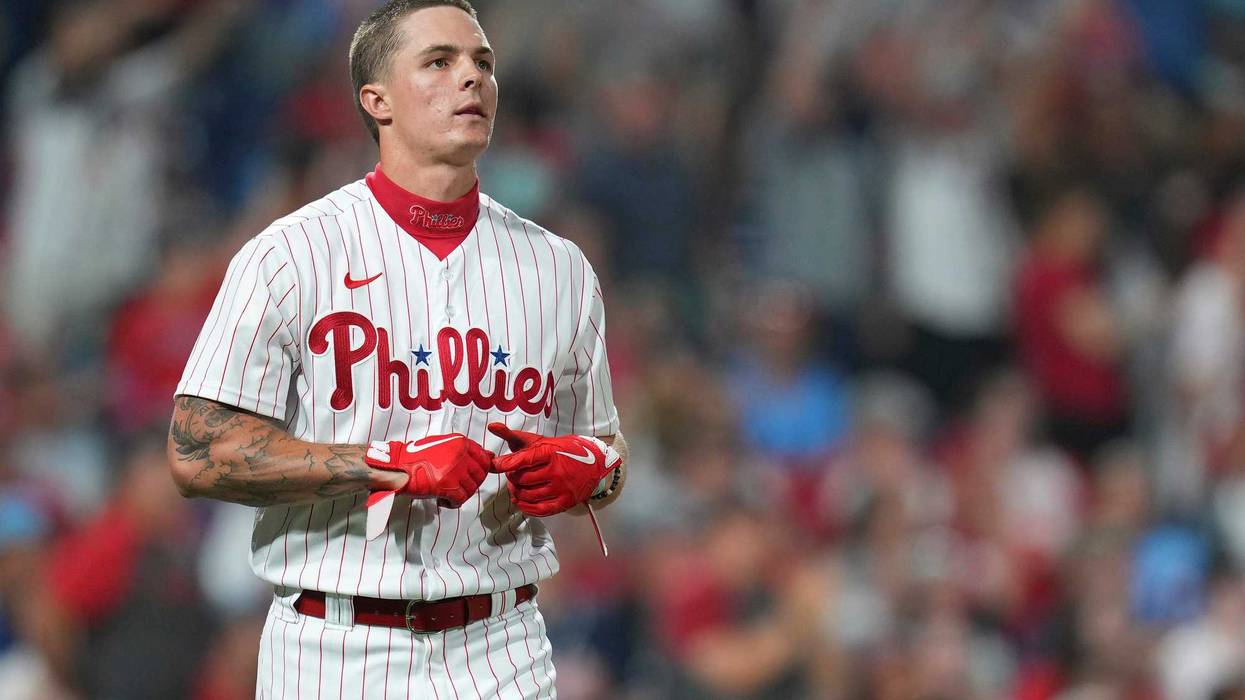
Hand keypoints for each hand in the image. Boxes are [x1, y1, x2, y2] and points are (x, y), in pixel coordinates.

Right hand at [364, 434, 491, 507]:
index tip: (472, 477)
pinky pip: (460, 499)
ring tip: (448, 495)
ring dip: (461, 495)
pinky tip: (443, 501)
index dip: (480, 471)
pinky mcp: (446, 485)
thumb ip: (465, 450)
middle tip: (459, 488)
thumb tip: (489, 456)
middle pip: (480, 476)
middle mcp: (460, 454)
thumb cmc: (416, 456)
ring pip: (471, 489)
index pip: (484, 459)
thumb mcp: (444, 444)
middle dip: (471, 485)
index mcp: (461, 442)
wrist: (397, 465)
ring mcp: (454, 470)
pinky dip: (453, 504)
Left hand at [487, 423, 620, 516]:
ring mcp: (561, 488)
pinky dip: (526, 507)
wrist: (595, 463)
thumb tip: (492, 426)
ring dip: (517, 493)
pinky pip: (539, 510)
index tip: (495, 465)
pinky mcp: (565, 501)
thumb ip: (514, 435)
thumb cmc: (563, 450)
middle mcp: (557, 471)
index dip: (505, 464)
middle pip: (522, 479)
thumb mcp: (540, 440)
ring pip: (528, 495)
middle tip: (512, 475)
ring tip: (516, 487)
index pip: (522, 460)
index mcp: (550, 453)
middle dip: (512, 478)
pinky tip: (522, 501)